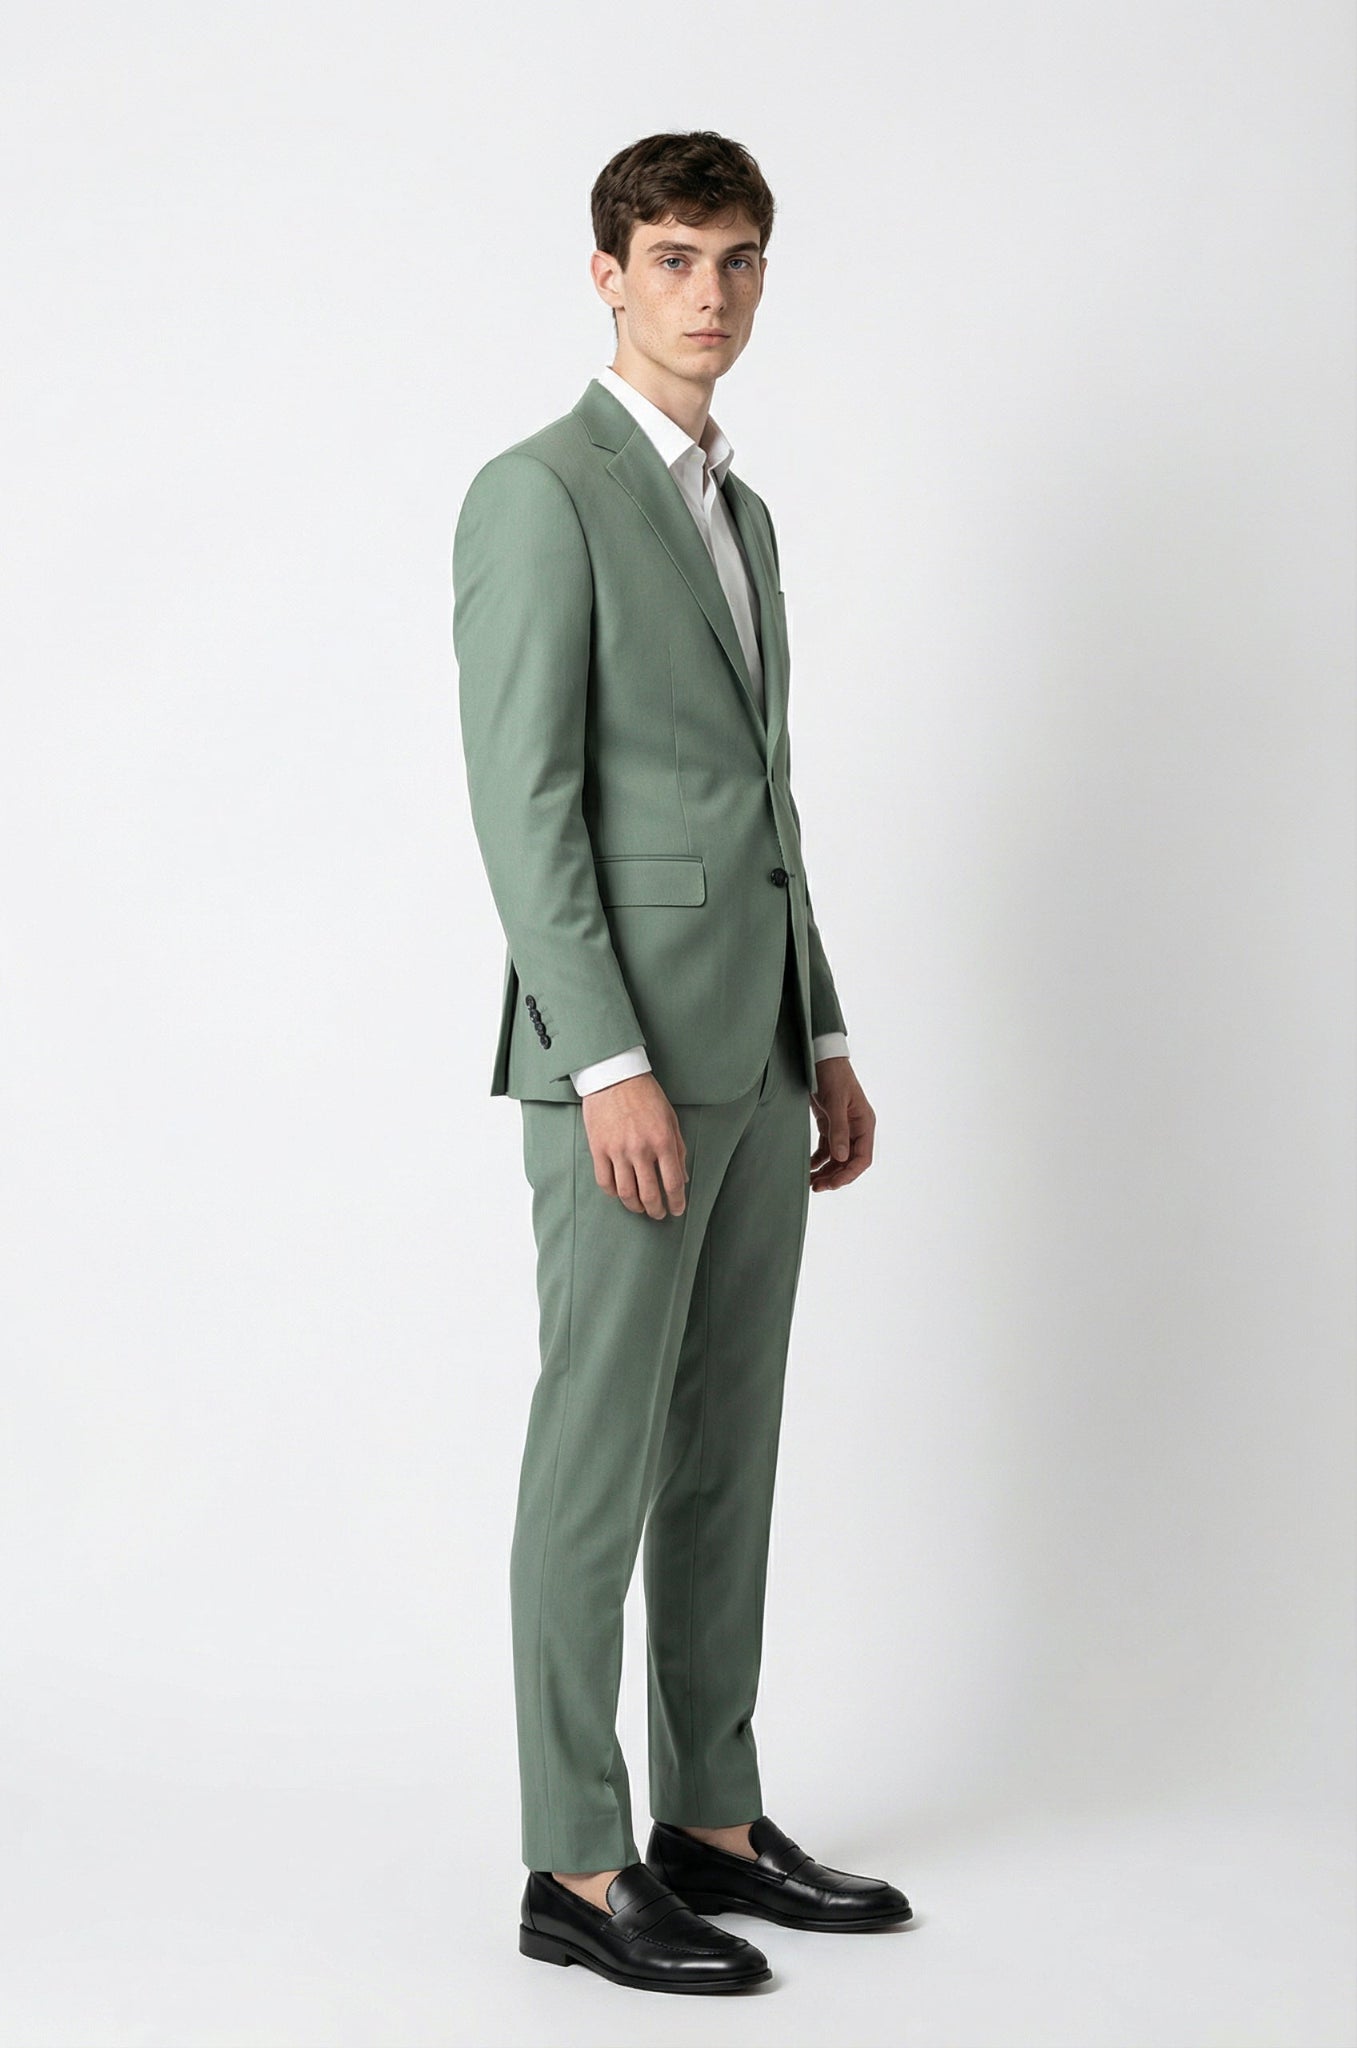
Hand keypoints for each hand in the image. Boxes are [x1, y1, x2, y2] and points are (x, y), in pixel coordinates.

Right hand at [581, 1072, 687, 1218]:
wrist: (614, 1076)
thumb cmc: (645, 1095)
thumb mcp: (670, 1118)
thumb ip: (678, 1149)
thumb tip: (682, 1177)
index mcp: (663, 1141)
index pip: (673, 1183)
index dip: (677, 1202)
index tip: (677, 1210)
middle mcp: (641, 1149)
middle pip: (650, 1194)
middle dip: (657, 1210)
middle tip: (659, 1214)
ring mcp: (617, 1151)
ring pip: (626, 1193)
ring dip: (635, 1206)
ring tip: (641, 1208)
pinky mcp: (598, 1149)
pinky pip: (605, 1181)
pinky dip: (613, 1193)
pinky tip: (620, 1194)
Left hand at [809, 1057, 874, 1191]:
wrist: (821, 1058)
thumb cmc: (833, 1075)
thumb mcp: (836, 1102)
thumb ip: (838, 1130)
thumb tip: (842, 1158)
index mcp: (864, 1124)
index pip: (862, 1158)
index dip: (849, 1174)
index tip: (833, 1184)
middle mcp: (856, 1129)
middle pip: (849, 1162)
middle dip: (835, 1176)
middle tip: (817, 1187)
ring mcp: (843, 1128)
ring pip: (837, 1159)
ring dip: (826, 1172)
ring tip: (811, 1183)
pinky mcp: (829, 1125)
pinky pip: (826, 1149)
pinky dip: (818, 1160)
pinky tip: (808, 1168)